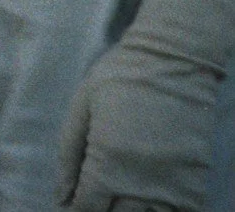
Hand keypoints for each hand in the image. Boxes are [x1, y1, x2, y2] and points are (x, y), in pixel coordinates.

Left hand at [58, 0, 234, 210]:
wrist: (173, 60)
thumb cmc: (119, 77)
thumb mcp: (81, 107)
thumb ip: (68, 154)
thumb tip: (61, 196)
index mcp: (108, 161)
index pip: (87, 208)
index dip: (75, 211)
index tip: (70, 207)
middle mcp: (142, 181)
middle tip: (94, 202)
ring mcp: (173, 184)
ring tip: (116, 202)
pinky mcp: (196, 180)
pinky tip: (147, 204)